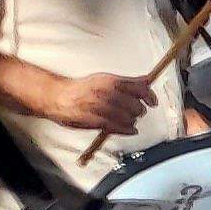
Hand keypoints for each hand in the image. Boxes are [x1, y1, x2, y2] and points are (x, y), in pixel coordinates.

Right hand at [31, 71, 151, 133]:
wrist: (58, 96)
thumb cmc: (84, 89)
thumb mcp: (105, 79)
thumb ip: (128, 81)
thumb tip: (148, 80)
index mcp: (110, 81)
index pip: (138, 88)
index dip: (149, 96)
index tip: (153, 102)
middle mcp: (106, 92)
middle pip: (134, 105)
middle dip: (139, 111)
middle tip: (137, 112)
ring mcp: (99, 106)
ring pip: (127, 117)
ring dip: (132, 121)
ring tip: (130, 121)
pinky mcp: (93, 120)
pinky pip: (116, 127)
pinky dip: (127, 130)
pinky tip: (131, 130)